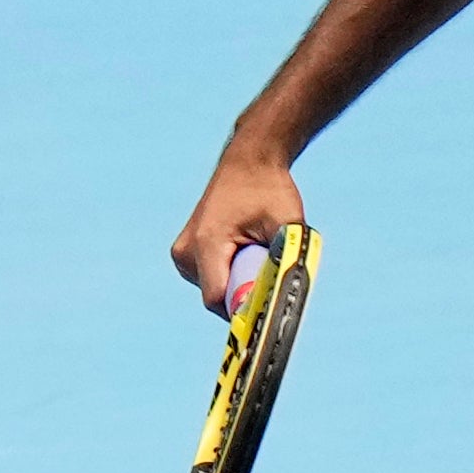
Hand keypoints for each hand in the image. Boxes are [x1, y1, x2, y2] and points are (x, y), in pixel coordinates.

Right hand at [170, 142, 306, 312]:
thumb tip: (291, 293)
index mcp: (207, 243)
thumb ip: (287, 259)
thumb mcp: (287, 223)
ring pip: (214, 290)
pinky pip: (210, 279)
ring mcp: (182, 254)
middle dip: (245, 292)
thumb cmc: (269, 188)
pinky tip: (242, 250)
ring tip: (254, 251)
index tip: (270, 310)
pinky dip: (229, 274)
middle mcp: (186, 252)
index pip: (219, 299)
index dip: (245, 310)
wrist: (248, 162)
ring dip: (237, 282)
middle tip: (268, 269)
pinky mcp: (185, 254)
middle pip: (218, 297)